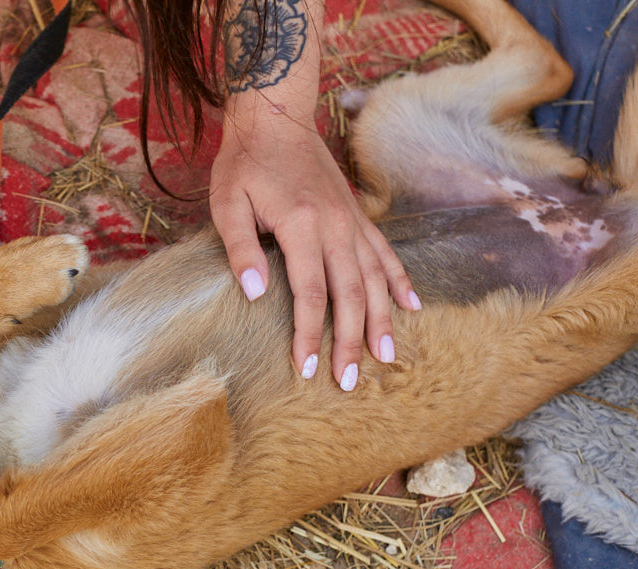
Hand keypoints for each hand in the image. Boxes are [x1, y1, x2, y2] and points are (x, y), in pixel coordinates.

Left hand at [209, 110, 418, 389]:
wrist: (275, 117)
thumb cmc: (244, 163)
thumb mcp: (227, 204)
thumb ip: (241, 249)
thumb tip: (257, 294)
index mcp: (302, 226)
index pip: (310, 294)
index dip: (309, 334)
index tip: (305, 369)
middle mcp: (335, 226)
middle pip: (351, 294)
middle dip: (350, 341)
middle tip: (350, 381)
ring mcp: (352, 221)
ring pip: (375, 279)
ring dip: (382, 320)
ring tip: (387, 357)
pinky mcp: (358, 215)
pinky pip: (386, 254)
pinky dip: (400, 281)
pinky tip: (411, 307)